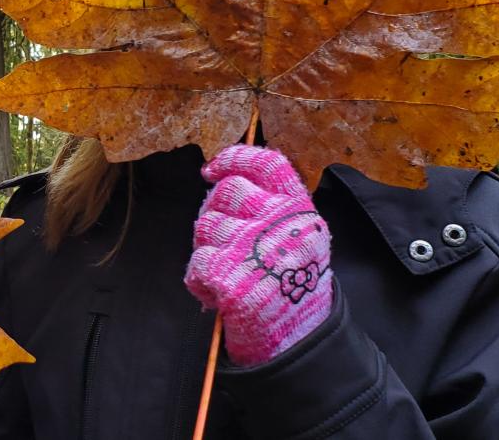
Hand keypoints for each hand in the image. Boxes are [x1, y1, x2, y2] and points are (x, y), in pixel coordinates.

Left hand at [185, 145, 334, 365]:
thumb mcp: (296, 236)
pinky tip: (219, 294)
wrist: (296, 340)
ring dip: (207, 249)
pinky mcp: (234, 279)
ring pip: (206, 226)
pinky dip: (199, 281)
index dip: (235, 158)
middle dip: (214, 213)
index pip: (268, 163)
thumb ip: (269, 205)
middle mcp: (283, 222)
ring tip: (229, 272)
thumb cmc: (288, 284)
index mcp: (301, 209)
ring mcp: (257, 249)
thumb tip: (218, 176)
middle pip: (226, 192)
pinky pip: (196, 263)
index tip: (211, 169)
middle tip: (224, 243)